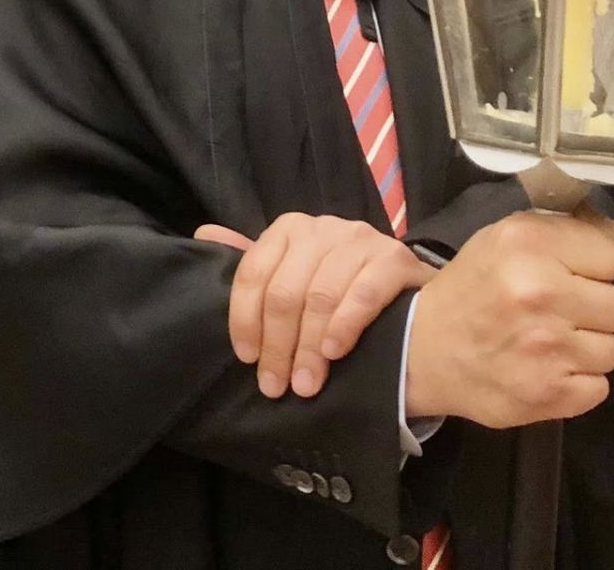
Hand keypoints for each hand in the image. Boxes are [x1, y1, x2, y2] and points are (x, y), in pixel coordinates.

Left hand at [195, 214, 434, 399]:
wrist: (409, 300)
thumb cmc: (342, 291)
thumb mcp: (293, 274)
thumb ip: (255, 263)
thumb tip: (203, 235)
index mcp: (289, 229)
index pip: (254, 272)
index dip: (245, 319)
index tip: (248, 359)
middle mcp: (323, 228)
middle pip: (286, 291)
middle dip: (278, 344)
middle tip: (277, 385)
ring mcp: (361, 239)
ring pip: (321, 296)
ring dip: (309, 347)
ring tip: (306, 383)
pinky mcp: (395, 259)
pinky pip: (363, 293)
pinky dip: (344, 325)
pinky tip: (334, 353)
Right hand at [406, 207, 613, 427]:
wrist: (421, 351)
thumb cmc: (470, 290)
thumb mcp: (504, 240)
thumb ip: (567, 230)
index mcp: (527, 244)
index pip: (612, 256)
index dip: (590, 267)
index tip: (564, 275)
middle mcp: (540, 291)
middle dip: (590, 310)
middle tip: (554, 313)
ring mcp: (548, 346)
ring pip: (613, 349)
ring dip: (584, 348)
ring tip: (547, 343)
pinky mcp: (552, 393)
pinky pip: (600, 387)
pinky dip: (576, 382)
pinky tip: (545, 369)